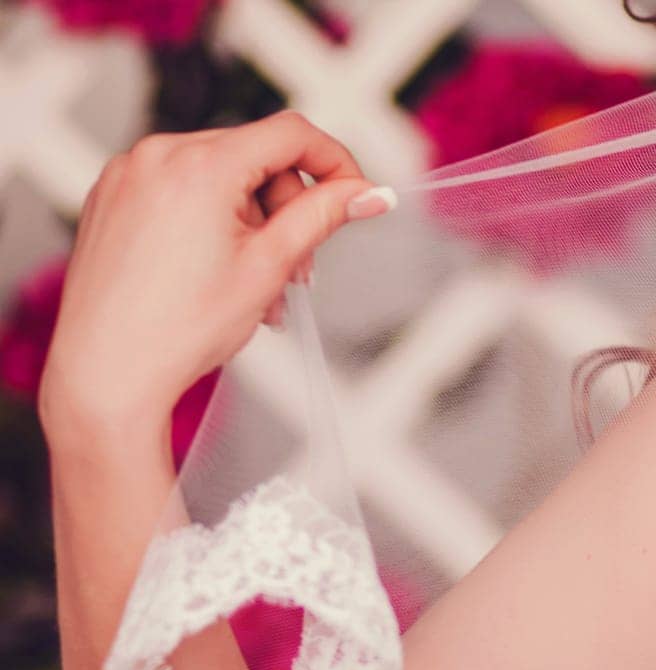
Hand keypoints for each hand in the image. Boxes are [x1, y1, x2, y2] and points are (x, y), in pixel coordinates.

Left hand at [39, 110, 392, 445]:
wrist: (109, 369)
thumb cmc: (179, 329)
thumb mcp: (268, 268)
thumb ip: (321, 218)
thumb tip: (366, 194)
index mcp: (199, 166)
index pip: (290, 134)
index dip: (336, 162)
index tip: (356, 195)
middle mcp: (158, 154)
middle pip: (254, 158)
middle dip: (288, 210)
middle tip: (299, 272)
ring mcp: (129, 173)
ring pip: (219, 179)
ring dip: (252, 225)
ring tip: (256, 287)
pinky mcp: (113, 196)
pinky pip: (181, 192)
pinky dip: (212, 225)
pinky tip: (218, 274)